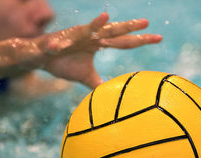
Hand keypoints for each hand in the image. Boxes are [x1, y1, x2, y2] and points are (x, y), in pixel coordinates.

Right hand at [38, 12, 161, 88]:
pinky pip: (75, 34)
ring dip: (108, 25)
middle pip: (117, 34)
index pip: (125, 43)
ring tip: (121, 19)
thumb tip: (110, 94)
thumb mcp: (86, 77)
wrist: (40, 58)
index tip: (159, 38)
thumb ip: (99, 84)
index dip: (141, 41)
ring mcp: (81, 36)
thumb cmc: (63, 64)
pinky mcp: (66, 38)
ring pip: (99, 30)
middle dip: (133, 30)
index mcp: (100, 43)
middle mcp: (94, 37)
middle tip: (150, 26)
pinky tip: (100, 20)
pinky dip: (84, 30)